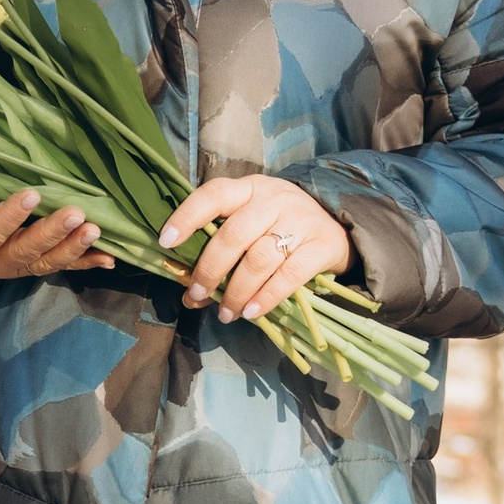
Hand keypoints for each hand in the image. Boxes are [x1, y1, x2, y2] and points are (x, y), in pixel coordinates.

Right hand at [0, 182, 113, 281]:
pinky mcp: (36, 264)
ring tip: (95, 231)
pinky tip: (109, 258)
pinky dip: (86, 262)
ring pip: (47, 262)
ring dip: (73, 248)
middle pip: (24, 252)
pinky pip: (63, 266)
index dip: (8, 217)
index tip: (31, 194)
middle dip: (50, 234)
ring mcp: (18, 265)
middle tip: (75, 213)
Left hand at [160, 175, 349, 322]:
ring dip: (237, 291)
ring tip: (226, 314)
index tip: (166, 241)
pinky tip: (252, 312)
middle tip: (197, 294)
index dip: (187, 216)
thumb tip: (191, 296)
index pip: (214, 195)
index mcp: (249, 189)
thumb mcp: (252, 224)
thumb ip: (222, 251)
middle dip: (210, 269)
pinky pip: (290, 275)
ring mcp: (300, 220)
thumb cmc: (280, 227)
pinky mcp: (322, 244)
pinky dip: (267, 296)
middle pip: (234, 234)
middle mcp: (274, 200)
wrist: (337, 226)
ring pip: (260, 258)